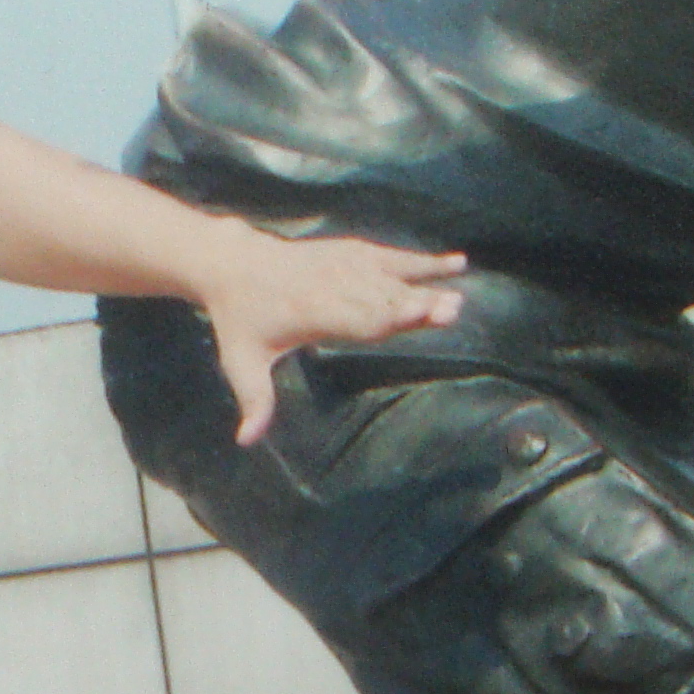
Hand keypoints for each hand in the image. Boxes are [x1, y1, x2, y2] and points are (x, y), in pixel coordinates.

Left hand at [196, 230, 464, 442]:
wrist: (234, 265)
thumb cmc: (240, 320)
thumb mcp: (242, 363)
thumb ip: (254, 402)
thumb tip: (246, 441)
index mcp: (311, 314)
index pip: (355, 318)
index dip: (386, 317)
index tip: (416, 315)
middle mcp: (333, 286)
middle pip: (382, 297)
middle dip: (416, 303)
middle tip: (453, 309)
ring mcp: (345, 265)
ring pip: (393, 276)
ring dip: (427, 283)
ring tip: (459, 291)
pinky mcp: (352, 251)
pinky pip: (394, 256)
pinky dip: (424, 260)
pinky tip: (456, 264)